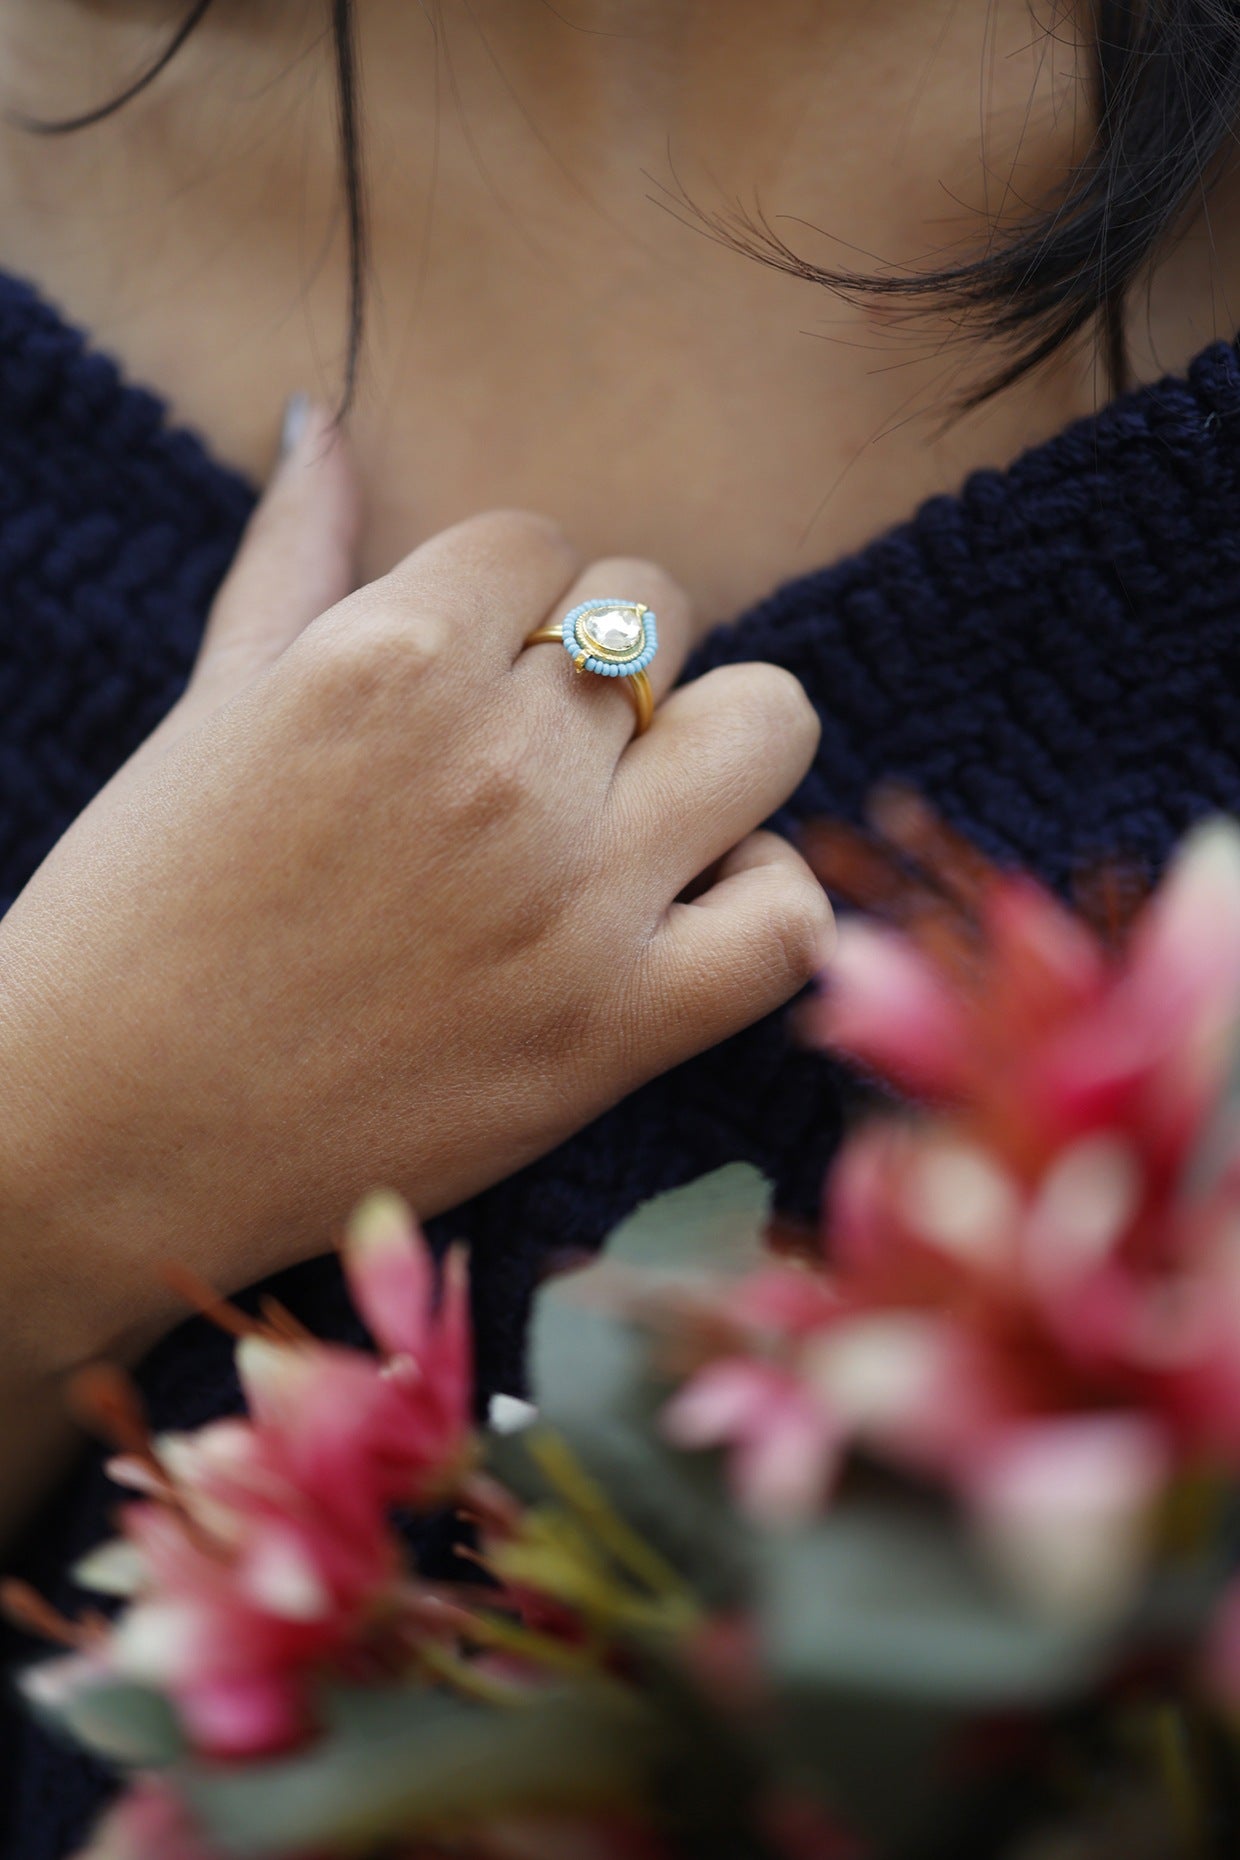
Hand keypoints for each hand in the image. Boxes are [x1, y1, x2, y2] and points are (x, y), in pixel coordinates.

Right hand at [0, 404, 831, 1388]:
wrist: (104, 1135)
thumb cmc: (137, 914)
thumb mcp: (210, 710)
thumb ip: (293, 556)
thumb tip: (320, 422)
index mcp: (387, 661)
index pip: (541, 543)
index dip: (510, 604)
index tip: (466, 676)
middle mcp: (498, 763)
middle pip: (657, 613)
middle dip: (605, 663)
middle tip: (535, 752)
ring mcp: (571, 901)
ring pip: (763, 726)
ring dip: (713, 748)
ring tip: (640, 808)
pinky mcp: (615, 1032)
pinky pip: (788, 915)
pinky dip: (759, 900)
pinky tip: (685, 908)